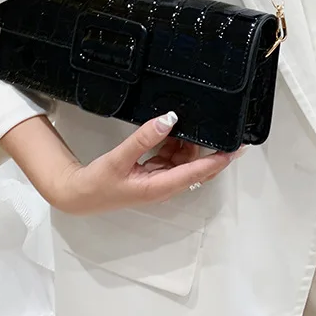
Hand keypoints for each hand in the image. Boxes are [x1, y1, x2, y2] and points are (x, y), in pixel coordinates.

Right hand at [49, 112, 237, 213]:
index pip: (198, 172)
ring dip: (185, 143)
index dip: (219, 160)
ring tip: (181, 123)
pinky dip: (172, 144)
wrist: (79, 195)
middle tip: (209, 124)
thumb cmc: (98, 183)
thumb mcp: (120, 158)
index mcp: (161, 187)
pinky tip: (167, 131)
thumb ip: (144, 138)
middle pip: (196, 166)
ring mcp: (159, 180)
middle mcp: (165, 186)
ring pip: (183, 160)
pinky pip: (170, 157)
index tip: (236, 149)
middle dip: (205, 147)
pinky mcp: (152, 174)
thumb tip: (169, 119)